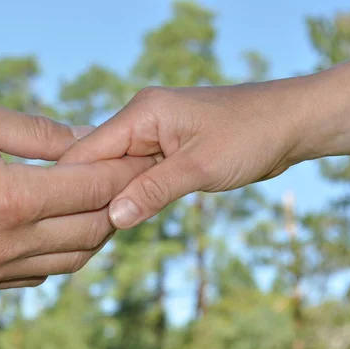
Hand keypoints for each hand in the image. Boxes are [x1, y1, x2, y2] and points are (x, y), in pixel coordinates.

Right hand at [0, 96, 154, 294]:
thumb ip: (37, 132)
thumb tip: (86, 139)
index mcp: (10, 198)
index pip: (93, 188)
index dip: (125, 171)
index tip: (143, 157)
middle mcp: (7, 243)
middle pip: (93, 231)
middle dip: (120, 203)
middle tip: (129, 180)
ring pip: (72, 260)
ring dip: (95, 232)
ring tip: (100, 203)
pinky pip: (39, 274)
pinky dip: (61, 252)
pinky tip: (59, 228)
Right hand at [60, 57, 349, 228]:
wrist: (290, 122)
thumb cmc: (251, 135)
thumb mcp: (200, 167)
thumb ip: (153, 190)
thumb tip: (112, 217)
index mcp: (141, 113)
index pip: (87, 150)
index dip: (72, 186)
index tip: (58, 220)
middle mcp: (139, 119)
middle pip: (96, 161)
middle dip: (89, 195)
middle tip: (78, 234)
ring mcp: (150, 133)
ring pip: (114, 170)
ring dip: (109, 198)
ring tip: (95, 232)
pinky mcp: (163, 148)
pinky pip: (133, 173)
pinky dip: (129, 194)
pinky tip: (121, 218)